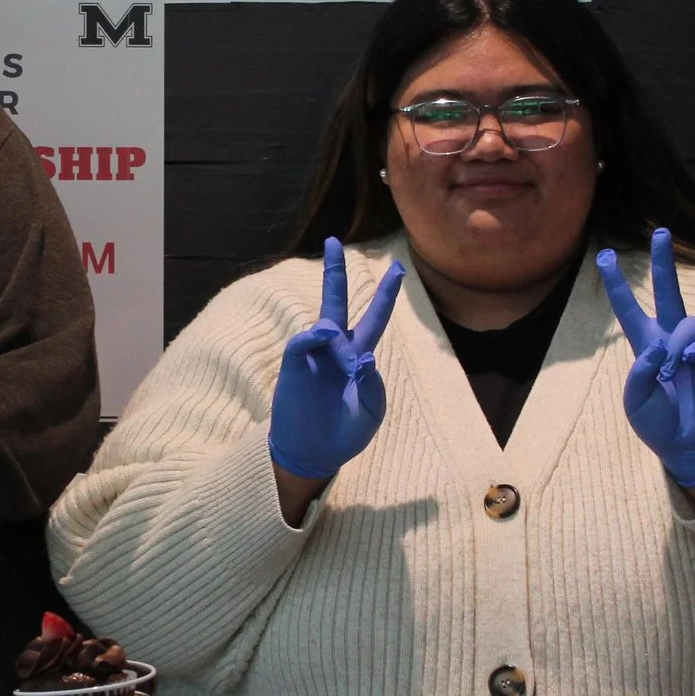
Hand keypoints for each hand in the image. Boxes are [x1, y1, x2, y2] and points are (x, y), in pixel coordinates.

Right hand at [268, 238, 405, 481]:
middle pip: (336, 302)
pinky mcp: (295, 366)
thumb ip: (372, 384)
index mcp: (359, 357)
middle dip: (335, 272)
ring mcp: (314, 355)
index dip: (385, 295)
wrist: (314, 454)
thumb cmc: (346, 433)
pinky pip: (303, 342)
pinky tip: (323, 338)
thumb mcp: (371, 411)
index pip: (374, 318)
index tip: (398, 269)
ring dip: (336, 332)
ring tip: (348, 362)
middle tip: (333, 241)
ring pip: (323, 321)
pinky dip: (313, 335)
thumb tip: (362, 356)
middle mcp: (336, 349)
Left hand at [597, 229, 694, 488]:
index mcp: (646, 346)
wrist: (691, 446)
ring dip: (679, 342)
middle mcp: (672, 339)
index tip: (605, 256)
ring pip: (690, 320)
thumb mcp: (636, 402)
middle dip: (664, 261)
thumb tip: (660, 347)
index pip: (629, 309)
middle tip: (661, 231)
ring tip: (675, 368)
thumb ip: (640, 373)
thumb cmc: (660, 425)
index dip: (618, 284)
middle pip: (667, 291)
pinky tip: (691, 360)